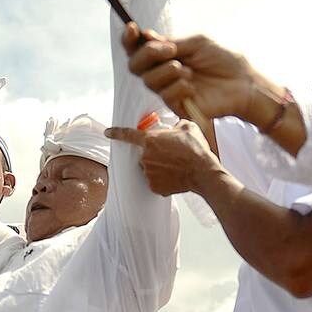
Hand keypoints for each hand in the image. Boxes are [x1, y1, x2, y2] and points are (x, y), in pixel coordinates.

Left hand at [105, 120, 220, 195]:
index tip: (108, 132)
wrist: (203, 173)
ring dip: (159, 166)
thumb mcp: (187, 128)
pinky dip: (163, 179)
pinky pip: (155, 181)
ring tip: (176, 166)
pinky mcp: (154, 186)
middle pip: (144, 154)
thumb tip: (175, 126)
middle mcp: (145, 157)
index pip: (127, 134)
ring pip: (149, 168)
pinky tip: (175, 176)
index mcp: (150, 140)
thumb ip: (176, 125)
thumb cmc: (196, 150)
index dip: (116, 132)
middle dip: (155, 153)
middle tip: (171, 154)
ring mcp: (148, 173)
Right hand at [123, 26, 262, 121]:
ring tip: (189, 70)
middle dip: (148, 55)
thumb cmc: (222, 60)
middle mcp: (162, 72)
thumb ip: (170, 42)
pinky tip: (193, 87)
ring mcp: (167, 90)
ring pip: (148, 81)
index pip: (137, 49)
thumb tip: (146, 36)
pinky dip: (179, 87)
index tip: (133, 28)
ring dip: (168, 71)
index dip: (129, 39)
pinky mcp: (175, 106)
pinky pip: (165, 95)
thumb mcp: (196, 43)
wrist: (241, 82)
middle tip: (170, 51)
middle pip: (134, 66)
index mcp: (164, 55)